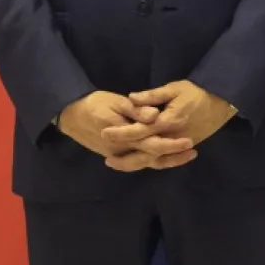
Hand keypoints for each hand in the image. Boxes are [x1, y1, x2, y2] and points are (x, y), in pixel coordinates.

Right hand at [57, 91, 194, 169]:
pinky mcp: (118, 155)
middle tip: (193, 151)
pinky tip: (167, 158)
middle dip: (173, 155)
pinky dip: (154, 161)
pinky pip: (138, 162)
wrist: (71, 116)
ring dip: (166, 161)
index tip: (189, 140)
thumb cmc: (95, 104)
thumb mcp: (115, 102)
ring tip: (186, 156)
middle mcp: (121, 150)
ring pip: (146, 163)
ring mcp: (119, 155)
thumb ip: (136, 110)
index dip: (171, 144)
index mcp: (123, 136)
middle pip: (151, 157)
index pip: (151, 143)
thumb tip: (155, 115)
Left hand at [98, 80, 232, 170]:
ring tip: (118, 164)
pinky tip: (140, 163)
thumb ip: (152, 96)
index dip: (121, 132)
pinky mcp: (184, 148)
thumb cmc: (196, 92)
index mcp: (167, 121)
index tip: (104, 132)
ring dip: (135, 163)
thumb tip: (131, 98)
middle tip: (107, 159)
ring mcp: (178, 145)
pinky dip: (151, 163)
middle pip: (144, 151)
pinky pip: (165, 159)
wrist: (222, 102)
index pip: (139, 129)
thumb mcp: (174, 88)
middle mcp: (172, 137)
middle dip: (125, 156)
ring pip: (154, 159)